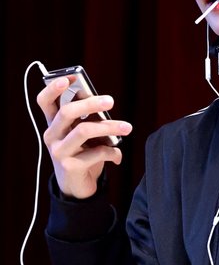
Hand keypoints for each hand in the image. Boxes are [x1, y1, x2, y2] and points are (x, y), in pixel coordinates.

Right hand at [37, 76, 132, 198]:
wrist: (78, 187)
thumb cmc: (83, 154)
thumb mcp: (84, 135)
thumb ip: (89, 119)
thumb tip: (103, 103)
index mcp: (53, 124)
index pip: (44, 102)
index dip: (53, 88)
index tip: (69, 78)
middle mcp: (51, 136)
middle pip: (67, 112)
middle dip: (90, 103)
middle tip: (111, 101)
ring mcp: (58, 151)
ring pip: (84, 130)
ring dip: (110, 127)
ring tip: (127, 127)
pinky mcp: (69, 166)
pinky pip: (96, 152)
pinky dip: (113, 152)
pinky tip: (117, 156)